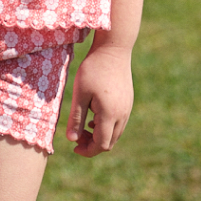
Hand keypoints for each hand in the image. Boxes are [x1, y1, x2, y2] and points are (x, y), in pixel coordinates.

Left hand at [66, 40, 133, 155]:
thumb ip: (76, 118)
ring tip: (84, 125)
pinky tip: (94, 116)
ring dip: (100, 135)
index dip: (87, 150)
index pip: (101, 145)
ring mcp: (127, 109)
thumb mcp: (80, 94)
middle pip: (109, 142)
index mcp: (110, 115)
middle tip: (77, 135)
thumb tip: (72, 140)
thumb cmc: (93, 70)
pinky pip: (119, 123)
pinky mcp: (128, 102)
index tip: (74, 146)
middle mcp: (122, 115)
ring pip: (115, 134)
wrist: (114, 50)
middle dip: (92, 144)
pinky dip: (106, 126)